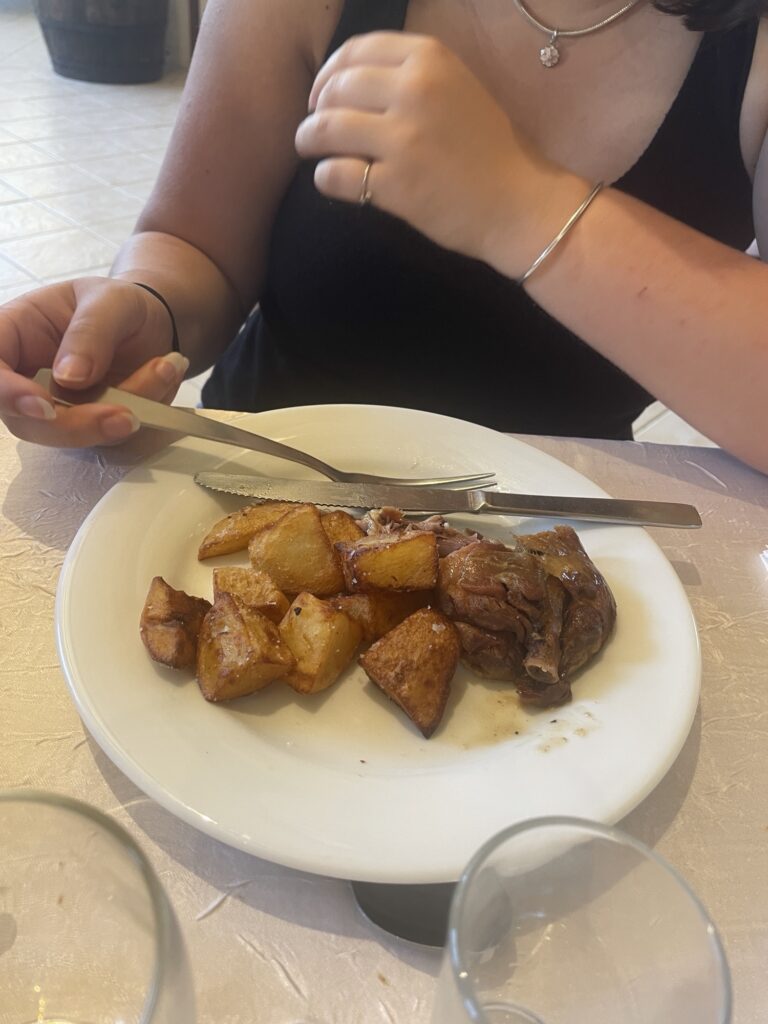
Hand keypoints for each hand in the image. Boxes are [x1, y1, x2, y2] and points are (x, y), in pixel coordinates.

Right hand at [0, 277, 188, 447]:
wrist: (153, 325)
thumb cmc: (118, 306)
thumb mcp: (110, 300)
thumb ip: (90, 331)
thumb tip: (69, 377)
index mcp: (14, 334)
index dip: (6, 393)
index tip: (44, 405)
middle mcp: (27, 377)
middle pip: (25, 420)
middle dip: (75, 424)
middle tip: (123, 413)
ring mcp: (57, 407)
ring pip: (71, 435)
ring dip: (118, 416)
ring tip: (163, 368)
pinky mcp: (88, 427)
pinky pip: (109, 438)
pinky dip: (144, 414)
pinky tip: (165, 374)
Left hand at [295, 32, 563, 270]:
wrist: (519, 203)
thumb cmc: (489, 150)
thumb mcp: (457, 89)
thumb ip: (412, 77)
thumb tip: (351, 82)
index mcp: (429, 58)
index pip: (354, 52)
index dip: (328, 74)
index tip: (324, 94)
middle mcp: (414, 90)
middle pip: (334, 89)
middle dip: (316, 108)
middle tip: (316, 127)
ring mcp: (403, 138)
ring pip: (325, 128)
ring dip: (308, 139)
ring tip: (309, 149)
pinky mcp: (395, 185)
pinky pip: (335, 174)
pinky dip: (325, 176)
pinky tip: (331, 179)